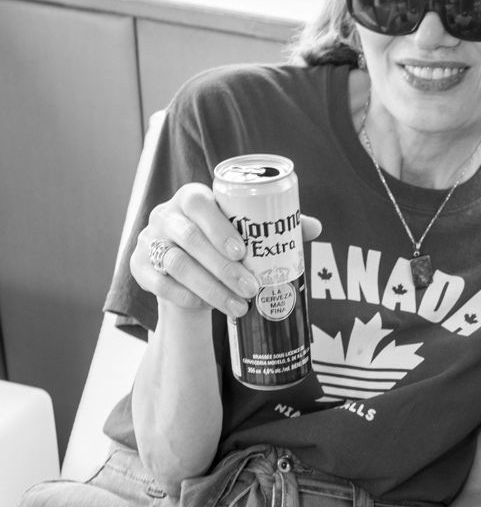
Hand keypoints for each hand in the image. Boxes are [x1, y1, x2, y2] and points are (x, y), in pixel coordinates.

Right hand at [131, 184, 320, 317]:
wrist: (186, 273)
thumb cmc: (221, 246)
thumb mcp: (243, 234)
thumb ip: (272, 228)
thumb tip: (315, 227)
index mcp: (192, 198)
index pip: (200, 203)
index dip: (219, 226)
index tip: (243, 251)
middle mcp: (165, 215)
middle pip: (189, 238)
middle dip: (222, 267)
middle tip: (251, 288)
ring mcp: (149, 241)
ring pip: (176, 264)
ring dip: (209, 288)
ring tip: (238, 306)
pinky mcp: (139, 267)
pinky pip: (159, 284)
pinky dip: (185, 296)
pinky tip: (205, 307)